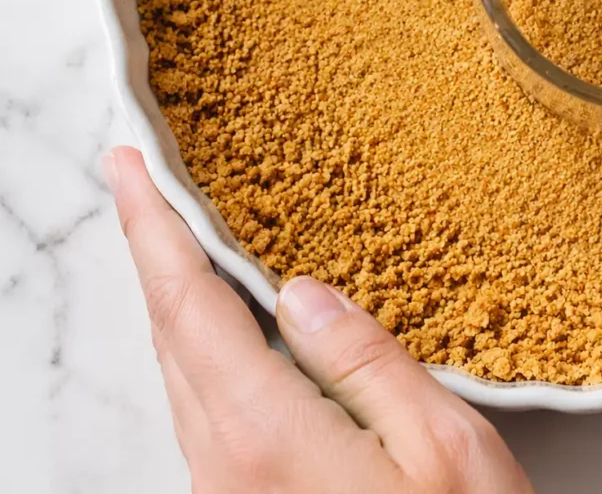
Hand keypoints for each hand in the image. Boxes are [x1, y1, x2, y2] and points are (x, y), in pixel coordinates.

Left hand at [104, 145, 531, 493]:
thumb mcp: (444, 447)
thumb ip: (366, 362)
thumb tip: (299, 294)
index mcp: (269, 438)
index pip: (188, 306)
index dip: (152, 228)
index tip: (127, 167)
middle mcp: (225, 469)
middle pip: (168, 336)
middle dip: (151, 251)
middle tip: (146, 184)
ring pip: (178, 374)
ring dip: (173, 297)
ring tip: (180, 237)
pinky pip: (202, 410)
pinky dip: (198, 346)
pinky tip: (222, 325)